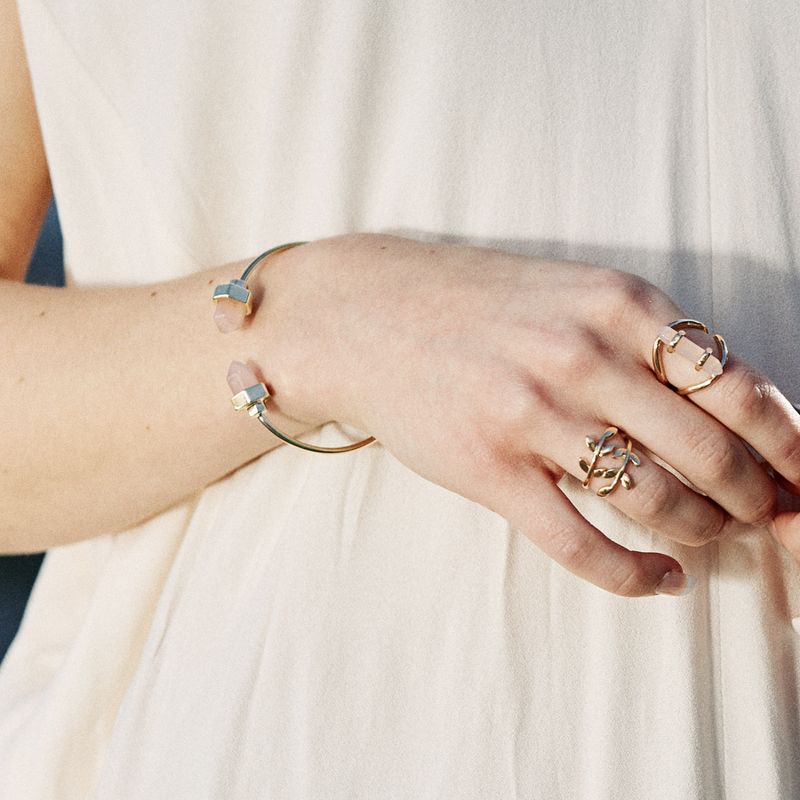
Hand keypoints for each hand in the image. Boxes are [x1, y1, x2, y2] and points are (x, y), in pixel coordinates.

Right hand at [257, 234, 799, 595]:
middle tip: (759, 517)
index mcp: (618, 305)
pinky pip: (581, 543)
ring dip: (699, 533)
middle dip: (752, 500)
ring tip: (703, 539)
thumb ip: (649, 342)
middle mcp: (583, 355)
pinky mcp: (489, 470)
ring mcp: (532, 414)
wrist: (369, 314)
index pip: (740, 388)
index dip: (788, 446)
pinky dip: (635, 575)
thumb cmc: (477, 306)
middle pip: (710, 455)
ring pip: (654, 502)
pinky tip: (658, 580)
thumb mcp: (575, 293)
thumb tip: (729, 411)